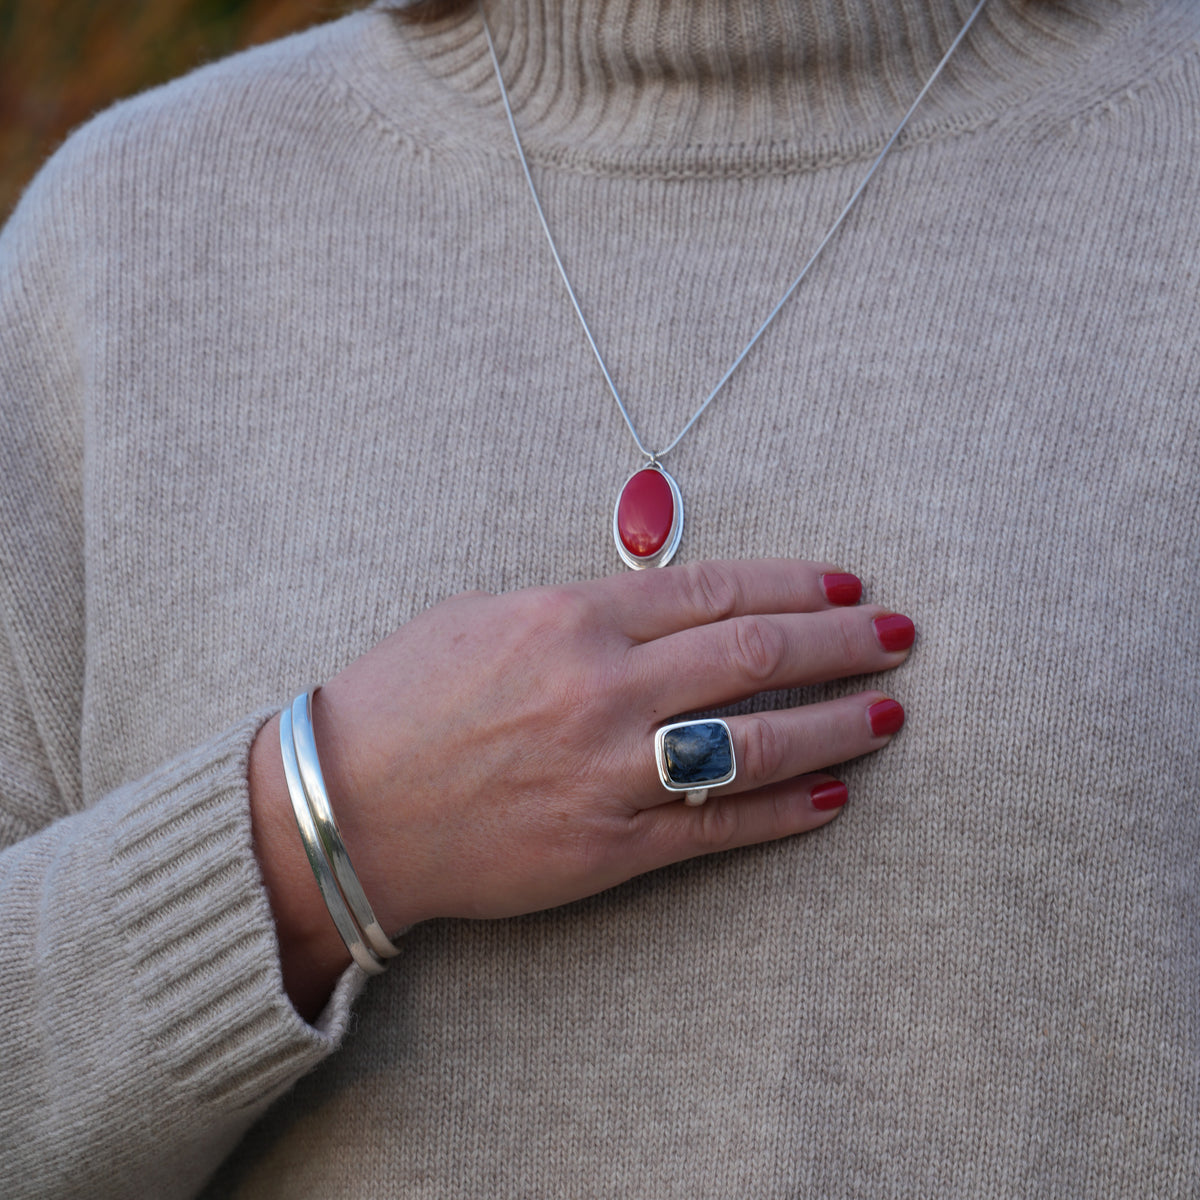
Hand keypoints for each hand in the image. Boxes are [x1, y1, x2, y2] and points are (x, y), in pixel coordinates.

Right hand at [250, 559, 913, 1014]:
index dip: (797, 583)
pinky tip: (832, 797)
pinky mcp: (607, 848)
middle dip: (842, 640)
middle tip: (900, 635)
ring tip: (888, 713)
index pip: (719, 588)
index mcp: (574, 618)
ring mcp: (611, 772)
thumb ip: (584, 604)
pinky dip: (781, 813)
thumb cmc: (403, 696)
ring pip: (755, 743)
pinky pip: (716, 828)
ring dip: (834, 724)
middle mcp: (605, 689)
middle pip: (757, 653)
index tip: (848, 583)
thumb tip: (665, 601)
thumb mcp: (487, 614)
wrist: (341, 808)